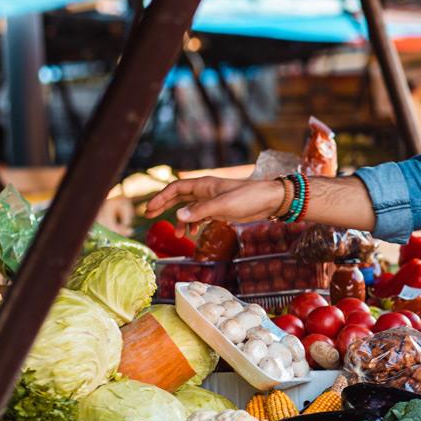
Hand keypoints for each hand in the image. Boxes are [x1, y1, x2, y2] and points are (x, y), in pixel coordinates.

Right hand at [145, 177, 284, 235]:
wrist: (270, 201)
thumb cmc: (249, 197)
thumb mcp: (223, 205)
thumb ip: (200, 211)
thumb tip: (179, 217)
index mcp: (204, 185)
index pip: (176, 188)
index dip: (161, 198)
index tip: (150, 209)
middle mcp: (206, 192)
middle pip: (179, 197)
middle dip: (165, 206)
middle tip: (150, 216)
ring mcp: (213, 201)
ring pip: (190, 209)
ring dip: (183, 220)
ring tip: (179, 234)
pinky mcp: (221, 210)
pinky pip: (202, 216)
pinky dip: (195, 223)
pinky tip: (194, 232)